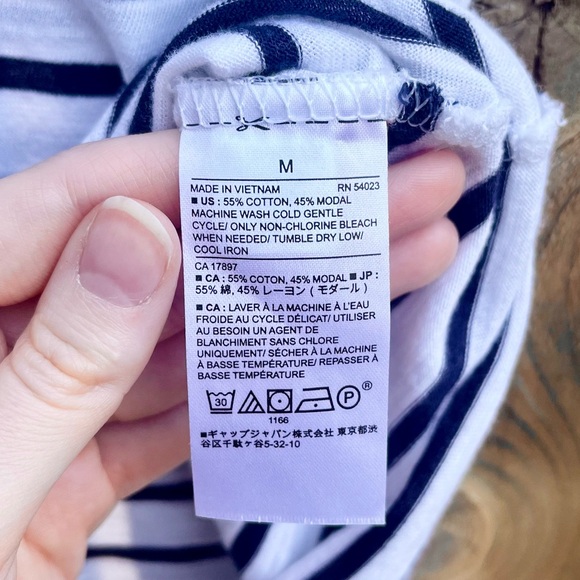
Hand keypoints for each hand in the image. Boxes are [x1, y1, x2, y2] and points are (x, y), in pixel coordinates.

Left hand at [0, 131, 462, 576]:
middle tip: (397, 190)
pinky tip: (331, 340)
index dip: (188, 173)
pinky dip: (255, 374)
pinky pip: (183, 397)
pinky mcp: (89, 452)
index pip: (74, 209)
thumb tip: (136, 234)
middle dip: (286, 226)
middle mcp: (8, 338)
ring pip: (192, 328)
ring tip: (399, 253)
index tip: (293, 154)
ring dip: (295, 295)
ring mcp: (57, 396)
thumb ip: (50, 369)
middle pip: (165, 261)